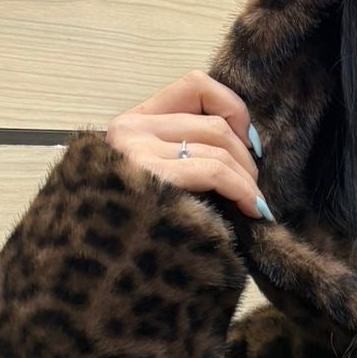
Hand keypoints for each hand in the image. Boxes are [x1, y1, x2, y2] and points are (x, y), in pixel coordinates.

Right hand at [105, 71, 270, 219]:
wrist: (103, 272)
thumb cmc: (137, 232)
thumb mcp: (155, 179)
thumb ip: (184, 152)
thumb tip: (245, 145)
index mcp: (131, 124)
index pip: (195, 85)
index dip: (232, 108)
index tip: (247, 142)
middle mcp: (129, 130)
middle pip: (214, 123)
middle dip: (246, 158)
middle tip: (253, 189)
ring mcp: (136, 153)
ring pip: (218, 145)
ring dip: (247, 179)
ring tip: (253, 205)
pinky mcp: (150, 179)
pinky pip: (214, 170)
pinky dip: (242, 190)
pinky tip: (252, 210)